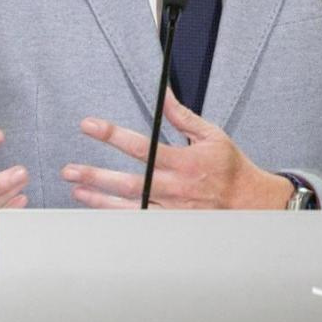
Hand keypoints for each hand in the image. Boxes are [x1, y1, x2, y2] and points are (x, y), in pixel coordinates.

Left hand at [61, 91, 291, 209]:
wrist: (252, 205)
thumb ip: (181, 117)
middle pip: (129, 182)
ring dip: (100, 200)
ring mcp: (172, 211)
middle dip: (96, 175)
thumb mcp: (211, 135)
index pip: (141, 146)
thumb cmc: (231, 168)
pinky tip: (99, 212)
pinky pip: (140, 224)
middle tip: (69, 170)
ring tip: (76, 191)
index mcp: (184, 162)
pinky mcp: (172, 226)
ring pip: (130, 206)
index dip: (112, 135)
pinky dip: (118, 219)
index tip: (89, 125)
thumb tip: (162, 94)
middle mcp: (176, 188)